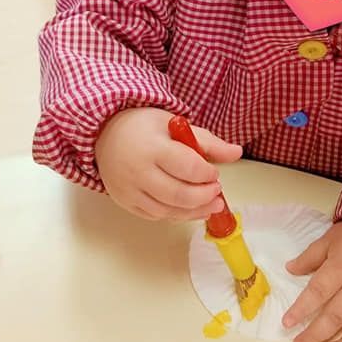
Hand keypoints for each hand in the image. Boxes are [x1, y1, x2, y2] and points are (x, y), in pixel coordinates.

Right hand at [94, 107, 241, 220]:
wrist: (104, 132)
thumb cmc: (142, 126)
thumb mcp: (175, 125)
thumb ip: (208, 142)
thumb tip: (237, 153)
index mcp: (151, 147)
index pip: (188, 167)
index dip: (207, 174)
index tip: (214, 173)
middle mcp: (137, 171)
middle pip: (179, 194)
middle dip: (204, 197)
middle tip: (216, 192)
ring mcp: (129, 189)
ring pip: (167, 211)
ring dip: (194, 212)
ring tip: (210, 205)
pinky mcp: (124, 201)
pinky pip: (155, 216)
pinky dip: (175, 215)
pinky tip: (189, 208)